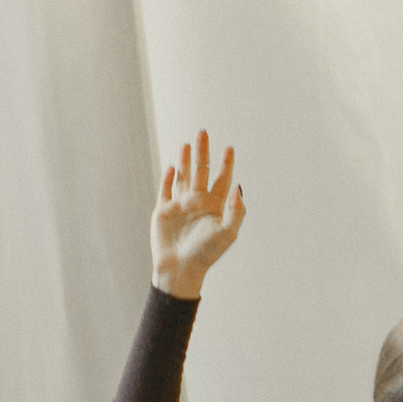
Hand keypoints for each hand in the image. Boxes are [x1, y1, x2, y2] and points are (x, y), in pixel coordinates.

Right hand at [150, 131, 245, 299]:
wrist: (180, 269)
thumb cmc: (206, 254)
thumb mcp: (227, 233)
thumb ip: (236, 210)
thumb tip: (239, 185)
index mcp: (215, 207)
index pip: (222, 180)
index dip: (226, 164)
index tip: (229, 147)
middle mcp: (198, 203)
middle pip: (201, 172)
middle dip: (203, 153)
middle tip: (203, 132)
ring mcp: (180, 206)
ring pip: (183, 177)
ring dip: (185, 160)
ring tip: (187, 144)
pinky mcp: (163, 211)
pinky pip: (165, 190)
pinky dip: (168, 178)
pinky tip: (171, 166)